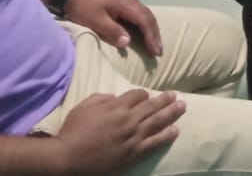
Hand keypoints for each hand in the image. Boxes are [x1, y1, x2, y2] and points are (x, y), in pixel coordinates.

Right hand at [53, 90, 184, 175]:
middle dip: (165, 99)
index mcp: (116, 106)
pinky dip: (167, 135)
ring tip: (183, 107)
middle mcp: (128, 119)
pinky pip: (155, 142)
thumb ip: (101, 98)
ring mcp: (133, 136)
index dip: (143, 94)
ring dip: (172, 113)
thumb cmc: (73, 131)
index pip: (137, 95)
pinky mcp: (134, 152)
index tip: (146, 96)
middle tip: (176, 96)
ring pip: (158, 121)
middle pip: (152, 106)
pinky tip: (175, 130)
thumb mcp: (84, 106)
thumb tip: (115, 97)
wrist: (68, 157)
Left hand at [64, 0, 162, 55]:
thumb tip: (128, 43)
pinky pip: (139, 15)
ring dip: (152, 30)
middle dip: (155, 35)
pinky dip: (145, 26)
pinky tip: (144, 34)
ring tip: (155, 45)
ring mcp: (128, 0)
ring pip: (146, 15)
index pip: (145, 21)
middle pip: (149, 17)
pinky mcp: (123, 3)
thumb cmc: (83, 6)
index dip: (151, 37)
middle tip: (159, 51)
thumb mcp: (96, 20)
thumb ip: (112, 31)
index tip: (154, 52)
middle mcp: (131, 0)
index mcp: (127, 4)